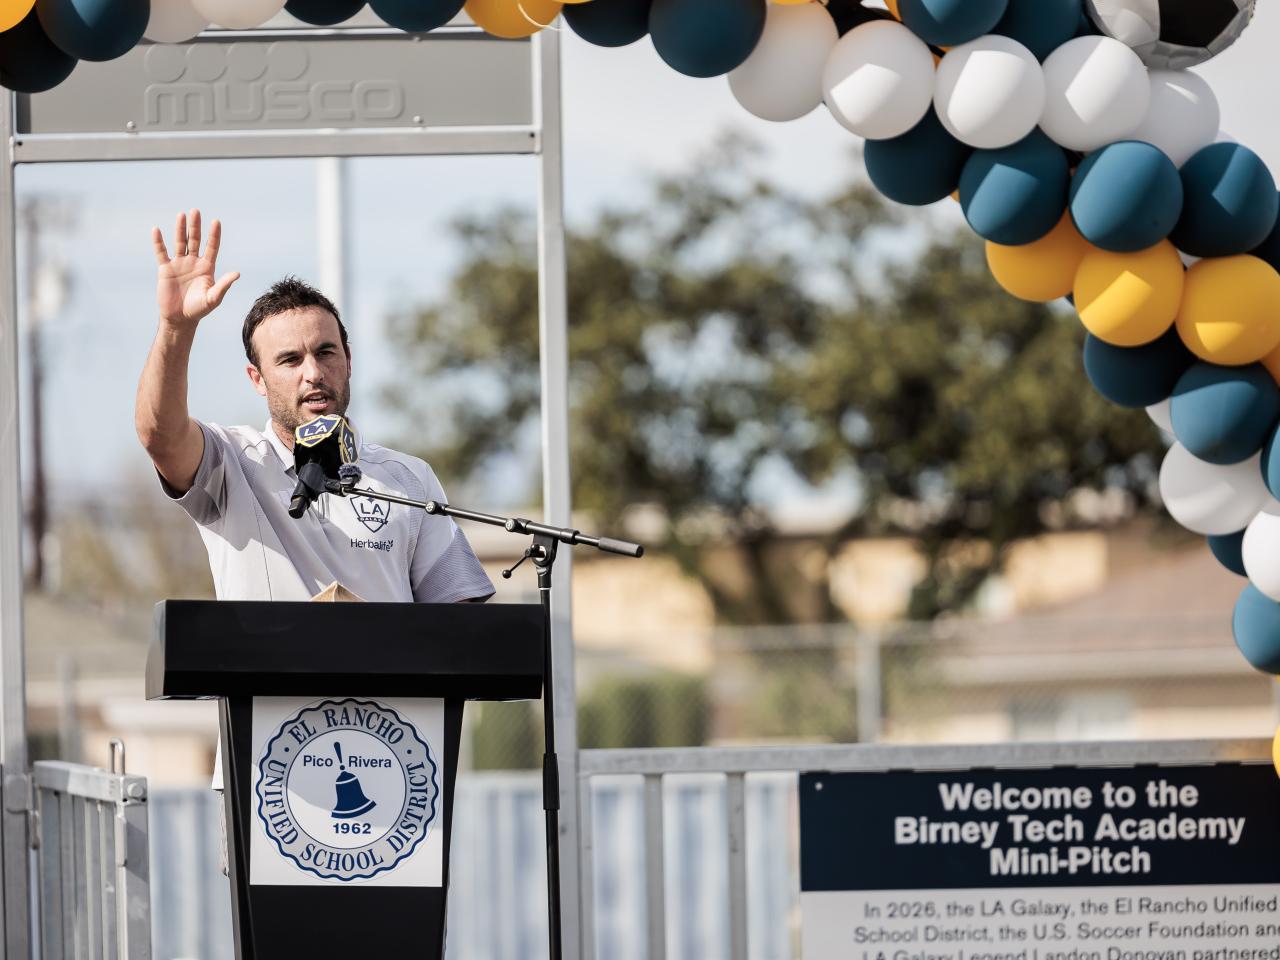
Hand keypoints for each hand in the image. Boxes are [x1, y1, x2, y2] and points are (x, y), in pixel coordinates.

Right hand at [152, 208, 239, 328]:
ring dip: (180, 229)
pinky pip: (161, 252)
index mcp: (207, 268)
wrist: (180, 318)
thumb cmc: (199, 309)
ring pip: (179, 243)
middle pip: (195, 240)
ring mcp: (179, 264)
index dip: (214, 235)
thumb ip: (224, 285)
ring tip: (181, 215)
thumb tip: (237, 273)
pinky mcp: (165, 269)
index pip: (212, 247)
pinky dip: (158, 242)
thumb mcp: (214, 298)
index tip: (216, 222)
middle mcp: (193, 262)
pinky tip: (156, 230)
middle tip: (196, 211)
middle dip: (196, 226)